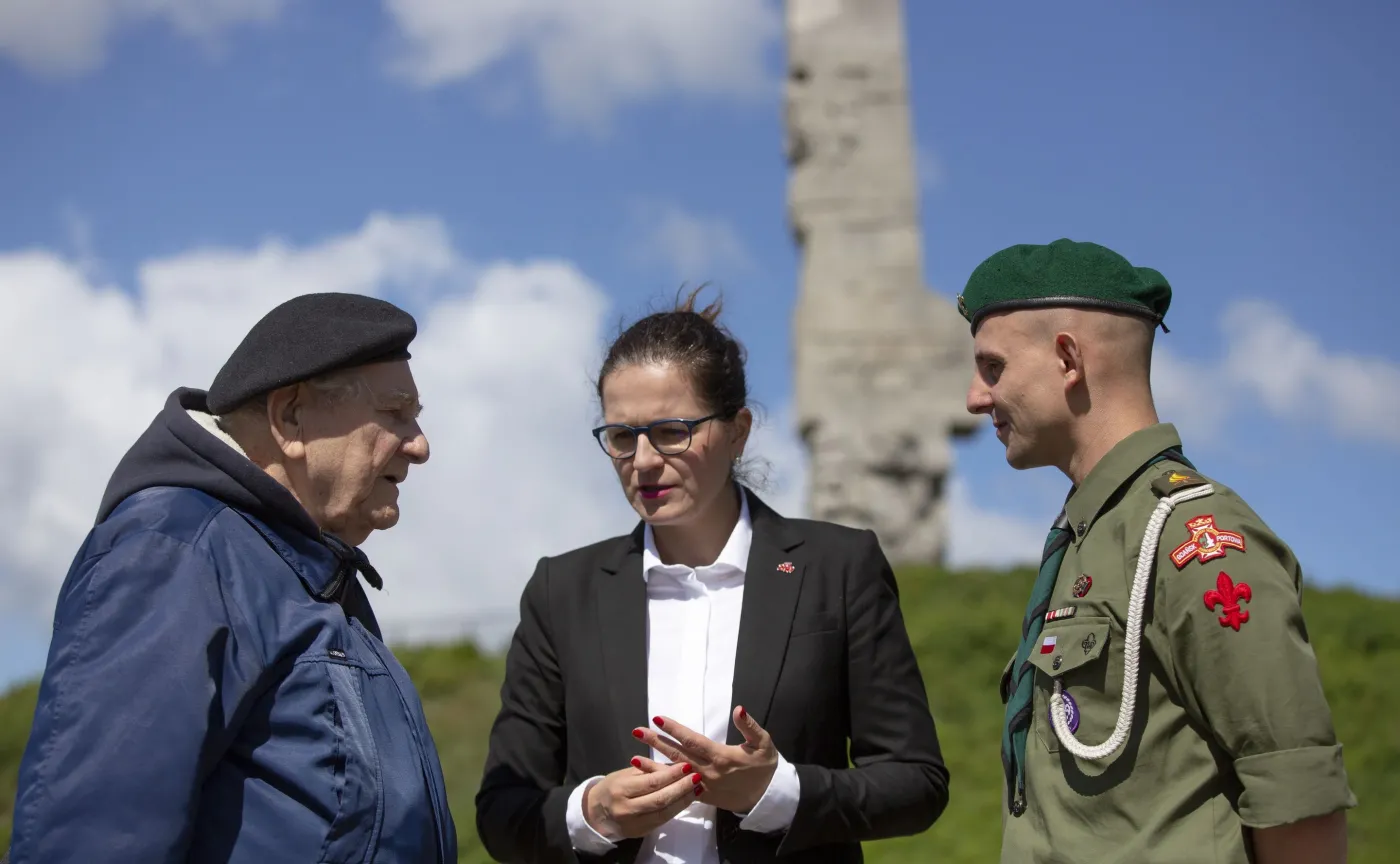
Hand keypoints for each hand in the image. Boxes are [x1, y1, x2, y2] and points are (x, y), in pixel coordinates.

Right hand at [582, 759, 701, 839]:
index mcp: (621, 789)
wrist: (597, 813)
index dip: (671, 775)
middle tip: (697, 777)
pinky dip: (677, 809)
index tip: (686, 766)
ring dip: (683, 800)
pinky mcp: (641, 833)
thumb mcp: (625, 774)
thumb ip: (647, 770)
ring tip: (697, 788)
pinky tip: (687, 799)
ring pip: (664, 812)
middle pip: (660, 799)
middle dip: (681, 788)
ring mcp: (634, 824)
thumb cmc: (613, 786)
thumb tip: (673, 766)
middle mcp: (627, 809)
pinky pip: (662, 820)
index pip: (651, 782)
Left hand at [633, 706, 777, 813]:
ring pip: (675, 774)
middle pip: (678, 755)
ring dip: (654, 765)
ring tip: (634, 757)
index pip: (693, 741)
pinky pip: (678, 789)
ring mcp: (703, 785)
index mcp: (721, 756)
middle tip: (638, 731)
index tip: (658, 718)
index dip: (675, 730)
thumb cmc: (764, 766)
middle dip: (657, 743)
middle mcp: (708, 771)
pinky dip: (663, 783)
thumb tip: (739, 709)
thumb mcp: (763, 743)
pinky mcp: (701, 796)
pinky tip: (649, 777)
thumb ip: (750, 726)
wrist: (766, 797)